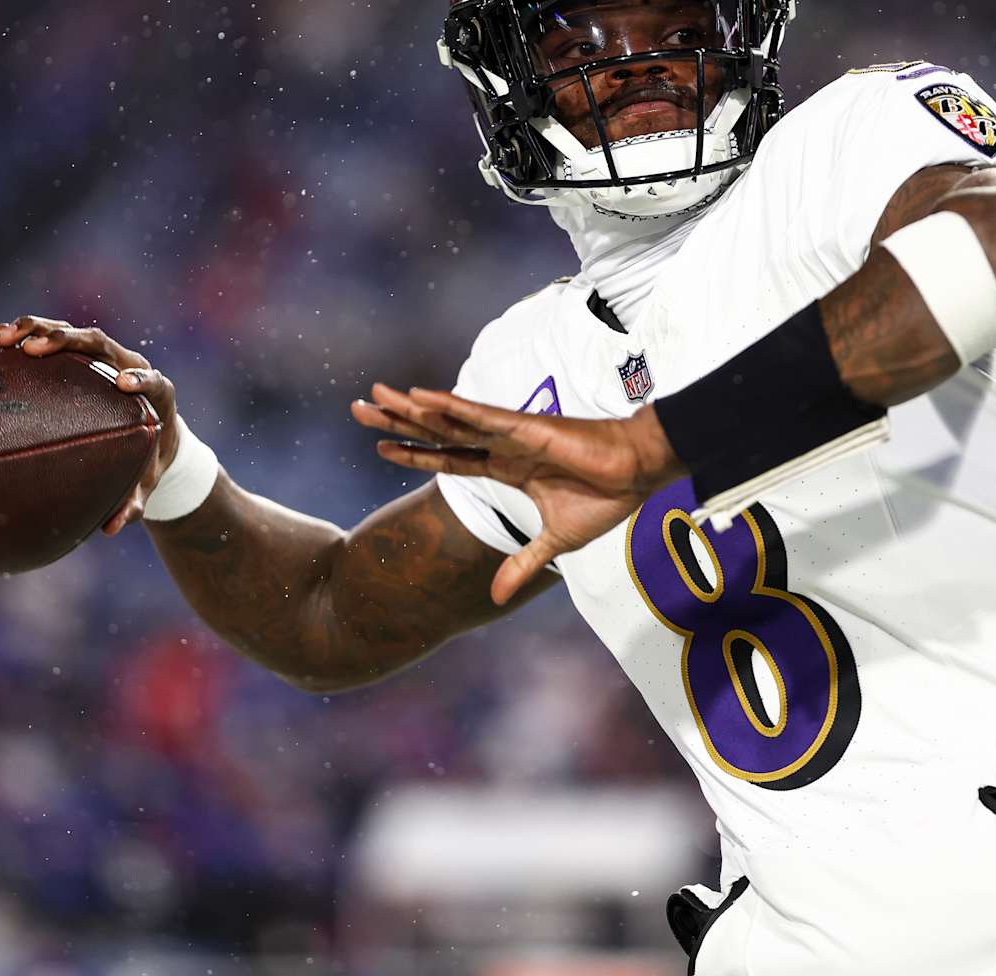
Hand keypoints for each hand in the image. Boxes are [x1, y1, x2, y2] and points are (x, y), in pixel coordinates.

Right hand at [0, 315, 179, 534]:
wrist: (153, 431)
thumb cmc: (149, 458)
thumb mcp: (145, 482)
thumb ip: (133, 503)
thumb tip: (111, 529)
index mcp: (155, 394)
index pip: (151, 380)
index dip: (140, 379)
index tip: (122, 383)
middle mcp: (127, 364)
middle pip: (99, 342)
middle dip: (66, 340)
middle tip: (34, 349)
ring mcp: (101, 355)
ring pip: (67, 331)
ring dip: (33, 330)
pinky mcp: (77, 355)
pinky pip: (45, 338)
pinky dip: (15, 338)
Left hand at [351, 384, 685, 604]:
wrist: (639, 473)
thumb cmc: (605, 498)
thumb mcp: (554, 542)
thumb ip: (521, 566)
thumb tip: (495, 599)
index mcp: (506, 468)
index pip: (448, 458)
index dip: (414, 452)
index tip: (379, 446)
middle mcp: (500, 445)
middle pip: (437, 432)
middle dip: (397, 422)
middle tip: (357, 408)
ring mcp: (509, 433)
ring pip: (448, 419)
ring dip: (411, 408)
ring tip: (374, 394)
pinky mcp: (524, 427)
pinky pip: (478, 415)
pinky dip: (448, 406)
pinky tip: (419, 397)